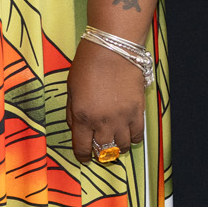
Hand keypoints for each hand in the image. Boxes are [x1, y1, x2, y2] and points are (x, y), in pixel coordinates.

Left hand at [67, 43, 147, 162]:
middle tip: (99, 149)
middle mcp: (102, 121)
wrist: (112, 49)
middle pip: (103, 150)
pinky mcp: (137, 111)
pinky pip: (137, 135)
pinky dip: (132, 139)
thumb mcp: (70, 89)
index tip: (84, 157)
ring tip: (114, 141)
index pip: (82, 148)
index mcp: (82, 116)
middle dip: (99, 153)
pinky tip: (128, 134)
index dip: (83, 156)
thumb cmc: (88, 64)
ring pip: (121, 147)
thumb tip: (76, 128)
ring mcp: (121, 118)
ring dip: (116, 147)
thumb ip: (72, 112)